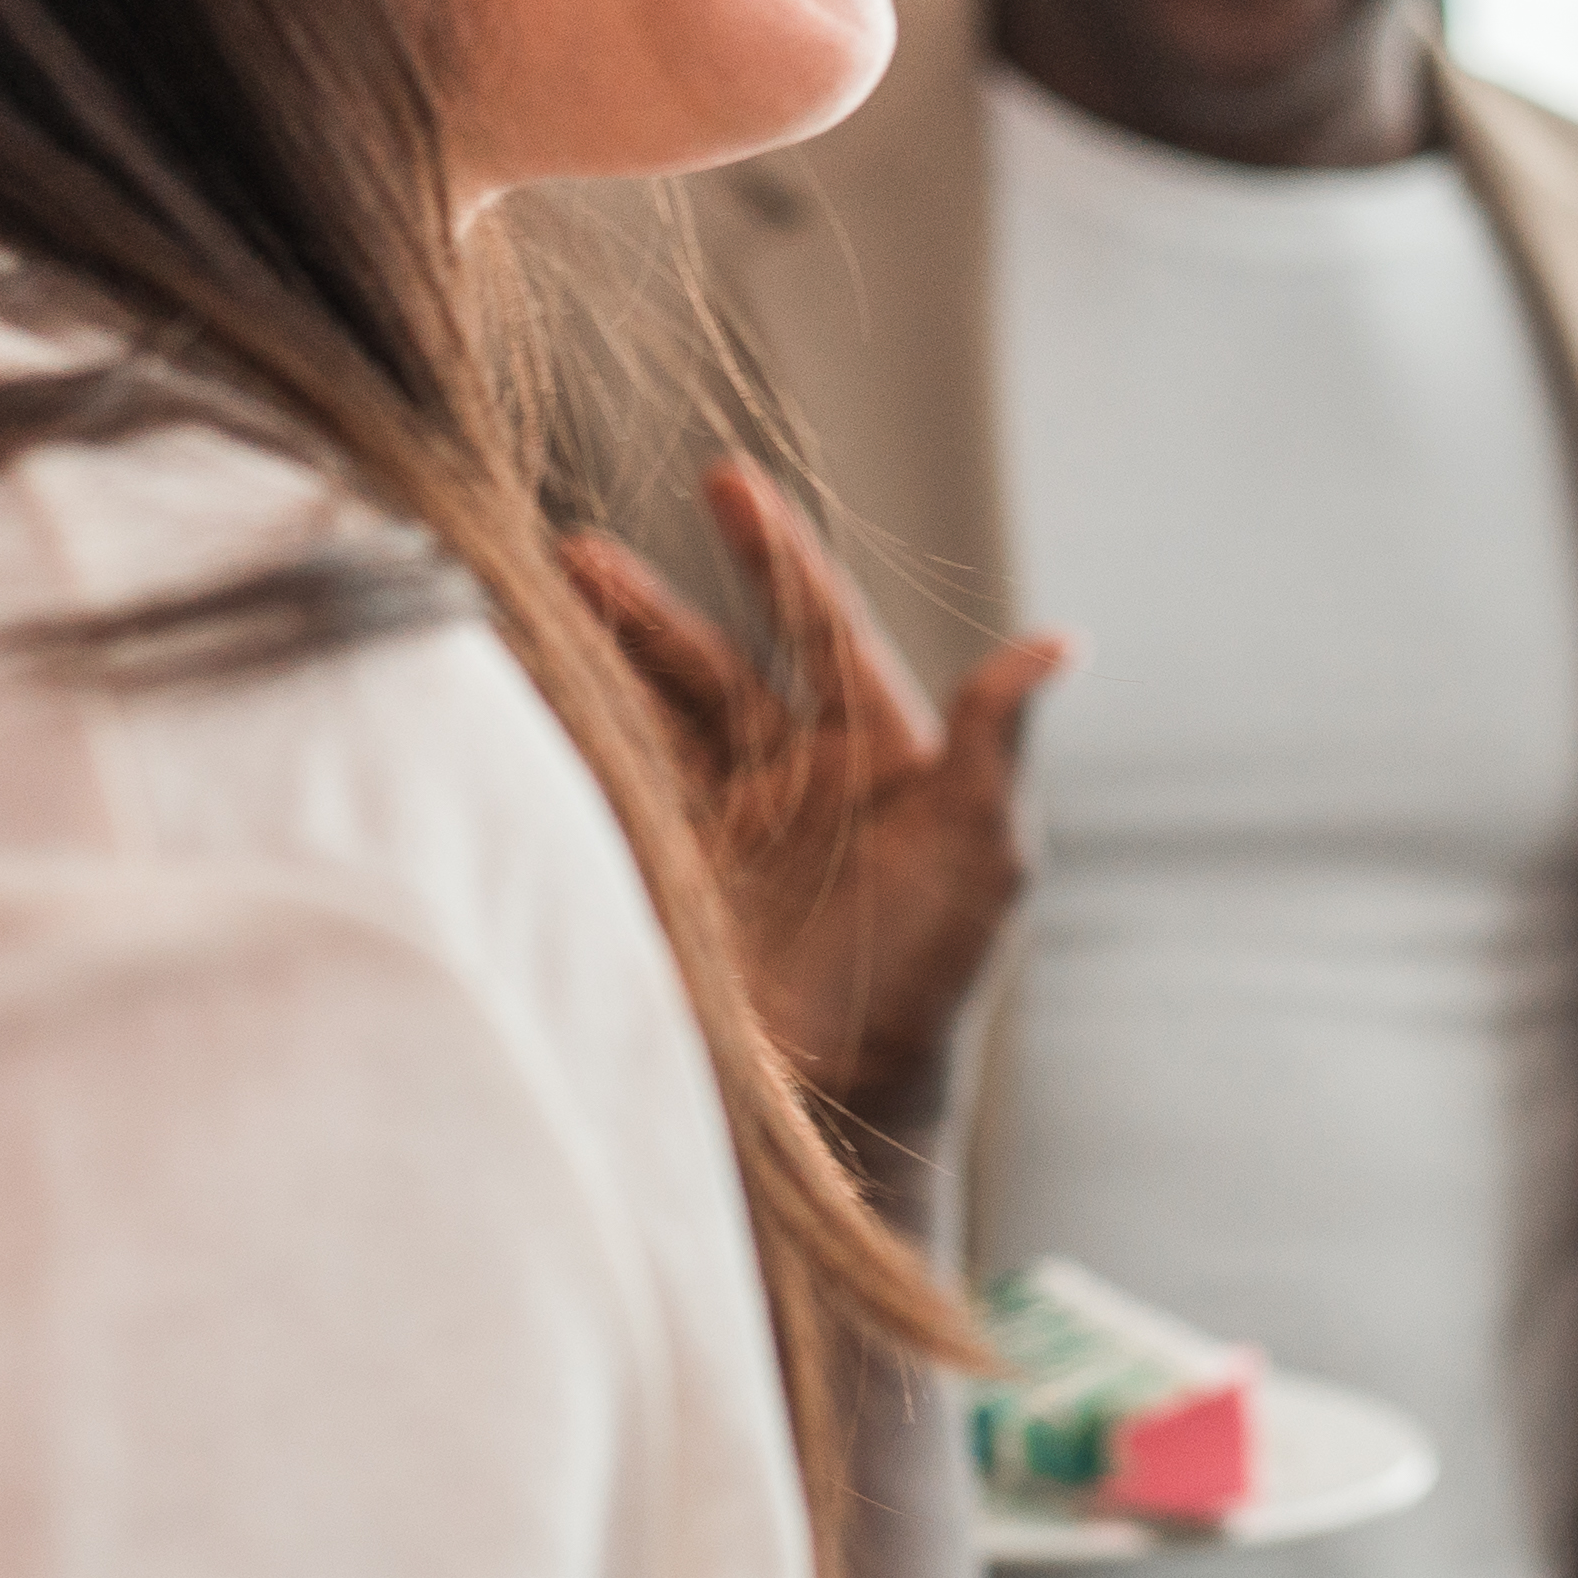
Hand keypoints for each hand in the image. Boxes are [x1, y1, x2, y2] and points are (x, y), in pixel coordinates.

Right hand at [558, 458, 1070, 1125]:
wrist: (844, 1097)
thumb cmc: (929, 977)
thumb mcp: (984, 853)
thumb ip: (999, 742)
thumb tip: (1061, 642)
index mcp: (872, 752)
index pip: (816, 627)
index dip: (773, 555)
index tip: (724, 480)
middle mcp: (788, 777)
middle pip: (708, 663)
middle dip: (645, 608)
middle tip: (578, 553)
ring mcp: (719, 826)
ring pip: (646, 715)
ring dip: (593, 662)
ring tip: (530, 607)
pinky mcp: (661, 877)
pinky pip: (607, 787)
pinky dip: (565, 738)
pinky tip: (517, 696)